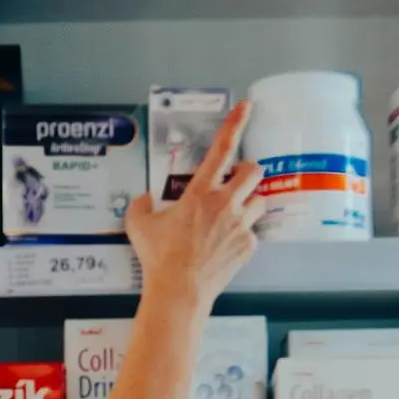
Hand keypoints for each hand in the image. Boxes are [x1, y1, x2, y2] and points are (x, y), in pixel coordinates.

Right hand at [124, 101, 262, 313]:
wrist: (178, 292)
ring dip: (248, 202)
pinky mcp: (248, 246)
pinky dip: (242, 234)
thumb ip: (140, 206)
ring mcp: (240, 225)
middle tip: (236, 180)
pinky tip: (225, 245)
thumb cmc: (158, 258)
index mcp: (200, 192)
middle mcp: (225, 204)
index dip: (235, 124)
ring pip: (259, 201)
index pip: (221, 149)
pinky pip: (252, 232)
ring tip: (230, 215)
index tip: (247, 106)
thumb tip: (143, 198)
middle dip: (247, 171)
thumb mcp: (138, 226)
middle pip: (254, 171)